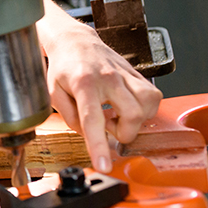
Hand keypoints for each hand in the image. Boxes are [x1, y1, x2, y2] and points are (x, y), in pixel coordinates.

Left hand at [40, 11, 161, 172]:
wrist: (75, 41)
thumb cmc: (63, 68)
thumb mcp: (54, 93)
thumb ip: (69, 118)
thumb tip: (89, 135)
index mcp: (83, 84)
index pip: (93, 120)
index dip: (99, 145)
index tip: (104, 165)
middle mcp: (109, 78)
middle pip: (133, 115)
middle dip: (124, 132)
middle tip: (108, 125)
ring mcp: (125, 74)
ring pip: (150, 105)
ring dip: (136, 120)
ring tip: (117, 114)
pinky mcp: (137, 73)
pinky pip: (154, 96)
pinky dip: (144, 108)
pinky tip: (127, 106)